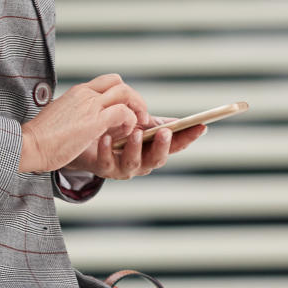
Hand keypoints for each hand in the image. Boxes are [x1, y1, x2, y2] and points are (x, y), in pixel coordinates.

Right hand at [19, 73, 140, 172]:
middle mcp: (85, 94)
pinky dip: (130, 122)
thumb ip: (75, 114)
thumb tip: (82, 122)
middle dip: (134, 98)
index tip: (124, 111)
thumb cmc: (39, 138)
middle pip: (120, 83)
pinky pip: (124, 112)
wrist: (29, 145)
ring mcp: (90, 105)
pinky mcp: (95, 121)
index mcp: (77, 92)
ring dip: (136, 109)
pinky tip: (123, 135)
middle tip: (138, 116)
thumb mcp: (60, 117)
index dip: (120, 94)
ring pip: (126, 93)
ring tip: (137, 126)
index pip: (107, 81)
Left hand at [66, 115, 206, 179]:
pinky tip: (107, 138)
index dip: (189, 137)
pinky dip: (108, 150)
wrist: (86, 140)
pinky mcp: (103, 168)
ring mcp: (123, 168)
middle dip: (162, 146)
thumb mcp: (139, 123)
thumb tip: (182, 119)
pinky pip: (107, 162)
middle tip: (165, 132)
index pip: (176, 145)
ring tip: (135, 133)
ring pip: (133, 163)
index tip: (201, 125)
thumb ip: (157, 122)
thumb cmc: (117, 130)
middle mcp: (142, 163)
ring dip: (136, 148)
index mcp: (154, 150)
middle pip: (158, 159)